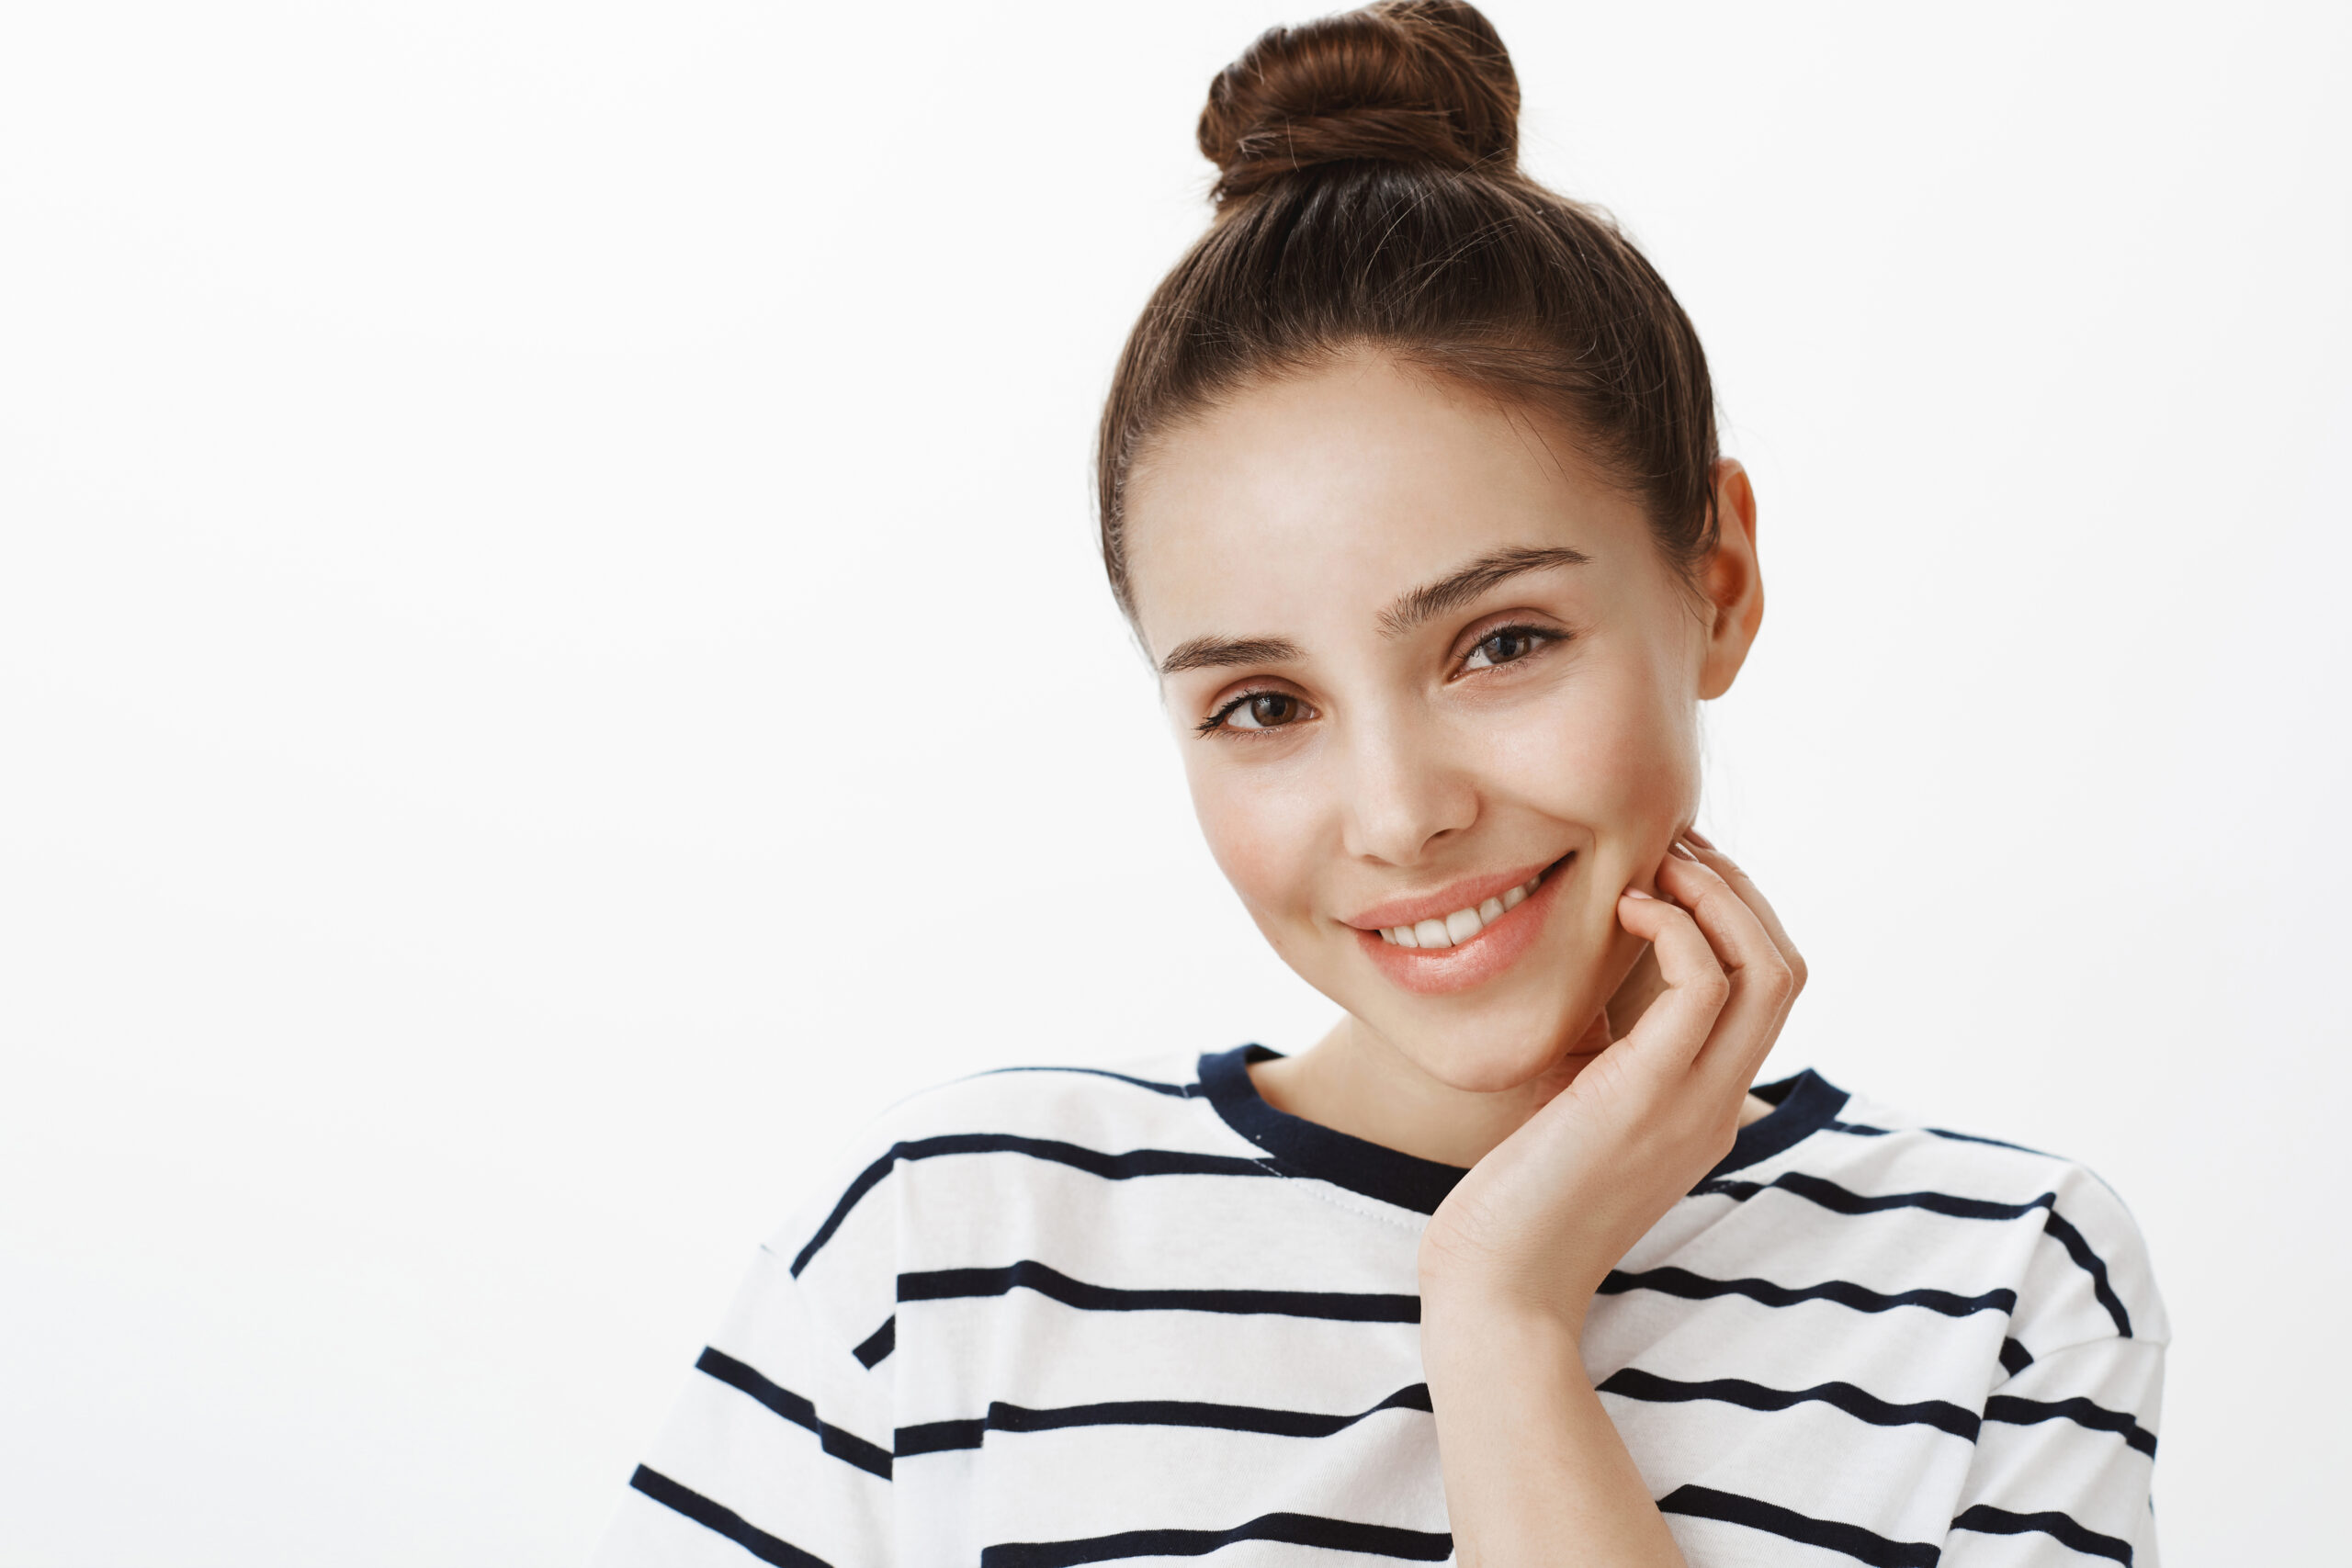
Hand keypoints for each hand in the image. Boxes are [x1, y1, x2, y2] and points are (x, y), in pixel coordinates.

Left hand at [1417, 831, 1805, 1329]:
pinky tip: (1623, 908)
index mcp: (1705, 1109)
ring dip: (1721, 896)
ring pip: (1769, 970)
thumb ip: (1597, 1062)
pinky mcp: (1647, 1096)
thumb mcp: (1569, 1115)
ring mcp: (1693, 1103)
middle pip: (1787, 970)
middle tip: (1673, 848)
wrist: (1496, 1290)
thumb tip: (1586, 999)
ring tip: (1657, 863)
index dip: (1736, 917)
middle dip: (1739, 892)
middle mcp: (1716, 1105)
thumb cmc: (1514, 1209)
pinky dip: (1675, 926)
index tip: (1673, 870)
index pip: (1767, 993)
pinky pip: (1704, 984)